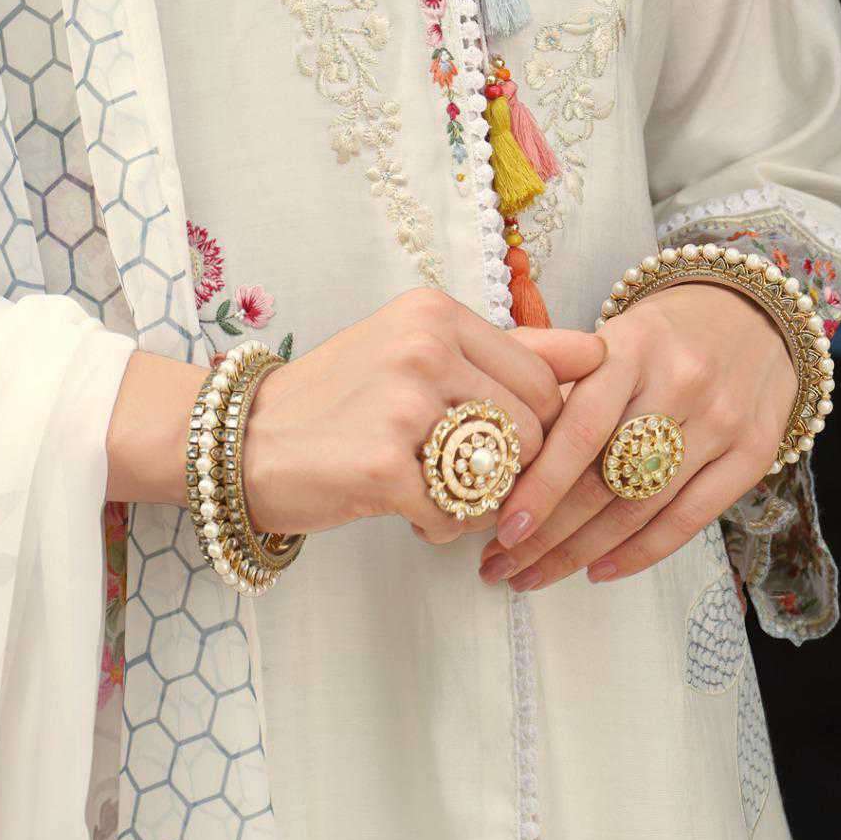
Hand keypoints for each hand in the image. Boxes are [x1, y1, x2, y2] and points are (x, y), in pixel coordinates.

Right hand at [242, 287, 606, 543]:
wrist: (241, 440)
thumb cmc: (338, 400)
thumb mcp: (418, 350)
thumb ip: (511, 350)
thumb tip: (599, 349)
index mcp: (436, 312)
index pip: (545, 378)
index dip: (537, 425)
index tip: (499, 442)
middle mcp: (424, 346)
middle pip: (535, 429)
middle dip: (513, 468)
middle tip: (459, 473)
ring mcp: (403, 404)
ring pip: (506, 474)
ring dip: (480, 501)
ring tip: (431, 489)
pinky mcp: (383, 465)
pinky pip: (459, 515)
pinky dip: (440, 527)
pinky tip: (403, 510)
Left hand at [476, 283, 798, 591]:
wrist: (752, 314)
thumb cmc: (657, 337)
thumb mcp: (604, 337)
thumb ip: (548, 376)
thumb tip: (490, 443)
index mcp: (631, 347)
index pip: (580, 428)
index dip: (540, 486)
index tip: (501, 529)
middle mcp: (681, 382)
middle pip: (606, 478)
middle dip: (547, 532)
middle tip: (501, 564)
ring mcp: (723, 420)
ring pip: (642, 507)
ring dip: (581, 553)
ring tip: (532, 575)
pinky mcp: (754, 452)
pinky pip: (690, 519)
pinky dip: (640, 553)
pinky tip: (597, 570)